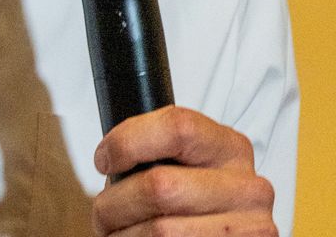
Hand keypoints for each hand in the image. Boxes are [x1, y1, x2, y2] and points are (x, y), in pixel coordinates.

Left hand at [90, 106, 277, 235]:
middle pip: (160, 186)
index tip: (105, 161)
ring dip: (123, 234)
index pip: (178, 127)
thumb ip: (157, 152)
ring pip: (161, 231)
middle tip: (104, 212)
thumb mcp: (183, 165)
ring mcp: (249, 228)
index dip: (127, 142)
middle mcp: (248, 188)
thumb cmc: (187, 202)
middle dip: (114, 204)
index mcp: (229, 149)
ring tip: (119, 232)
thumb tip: (110, 159)